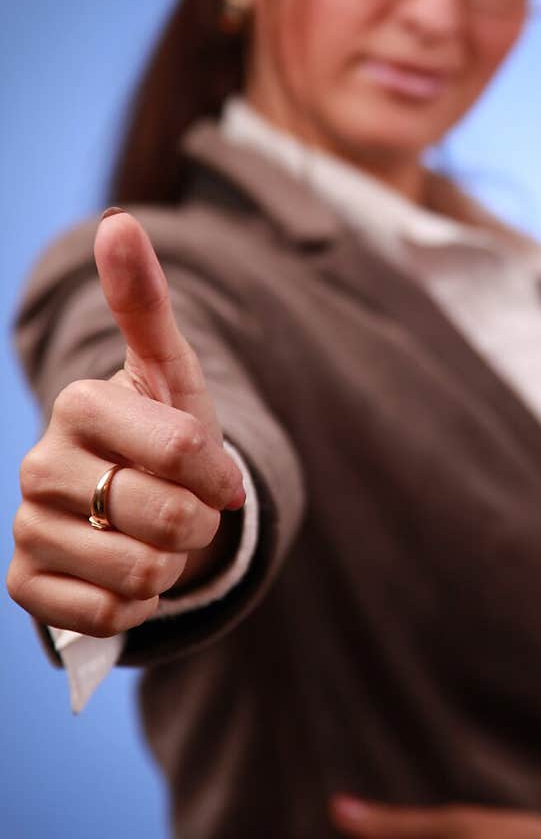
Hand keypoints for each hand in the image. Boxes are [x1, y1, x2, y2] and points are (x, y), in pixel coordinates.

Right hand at [7, 209, 245, 636]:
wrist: (136, 504)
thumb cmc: (163, 433)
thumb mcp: (169, 370)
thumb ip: (145, 300)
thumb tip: (119, 220)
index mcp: (80, 404)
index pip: (182, 449)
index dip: (217, 471)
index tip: (214, 470)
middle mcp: (39, 464)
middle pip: (167, 519)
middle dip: (198, 524)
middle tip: (186, 512)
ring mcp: (27, 527)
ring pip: (139, 575)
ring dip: (168, 567)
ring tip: (152, 540)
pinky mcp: (24, 585)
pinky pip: (105, 618)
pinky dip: (134, 608)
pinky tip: (123, 576)